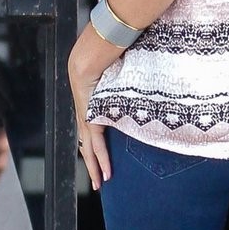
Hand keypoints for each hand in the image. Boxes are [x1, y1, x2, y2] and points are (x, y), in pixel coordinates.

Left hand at [67, 24, 115, 190]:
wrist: (95, 46)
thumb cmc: (108, 50)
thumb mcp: (120, 69)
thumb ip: (126, 75)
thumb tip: (142, 73)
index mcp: (92, 100)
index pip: (92, 127)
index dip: (95, 144)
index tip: (99, 157)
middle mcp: (86, 109)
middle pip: (87, 142)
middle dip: (93, 162)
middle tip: (98, 181)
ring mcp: (86, 113)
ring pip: (89, 146)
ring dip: (96, 165)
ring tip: (101, 182)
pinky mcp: (89, 115)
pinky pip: (95, 141)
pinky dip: (100, 157)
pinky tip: (103, 171)